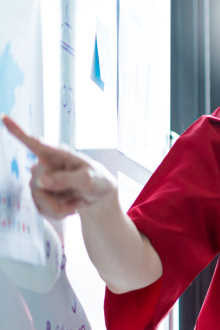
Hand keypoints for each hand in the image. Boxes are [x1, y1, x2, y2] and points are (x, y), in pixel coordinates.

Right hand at [2, 114, 118, 218]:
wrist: (100, 196)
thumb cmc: (97, 180)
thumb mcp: (89, 179)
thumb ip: (66, 180)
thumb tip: (40, 181)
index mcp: (57, 154)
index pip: (35, 142)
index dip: (17, 131)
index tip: (3, 117)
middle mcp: (46, 165)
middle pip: (37, 183)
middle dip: (58, 195)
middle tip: (79, 197)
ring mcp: (41, 180)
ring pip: (37, 199)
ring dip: (60, 206)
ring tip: (77, 201)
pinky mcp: (40, 194)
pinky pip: (41, 209)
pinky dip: (58, 213)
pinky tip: (70, 206)